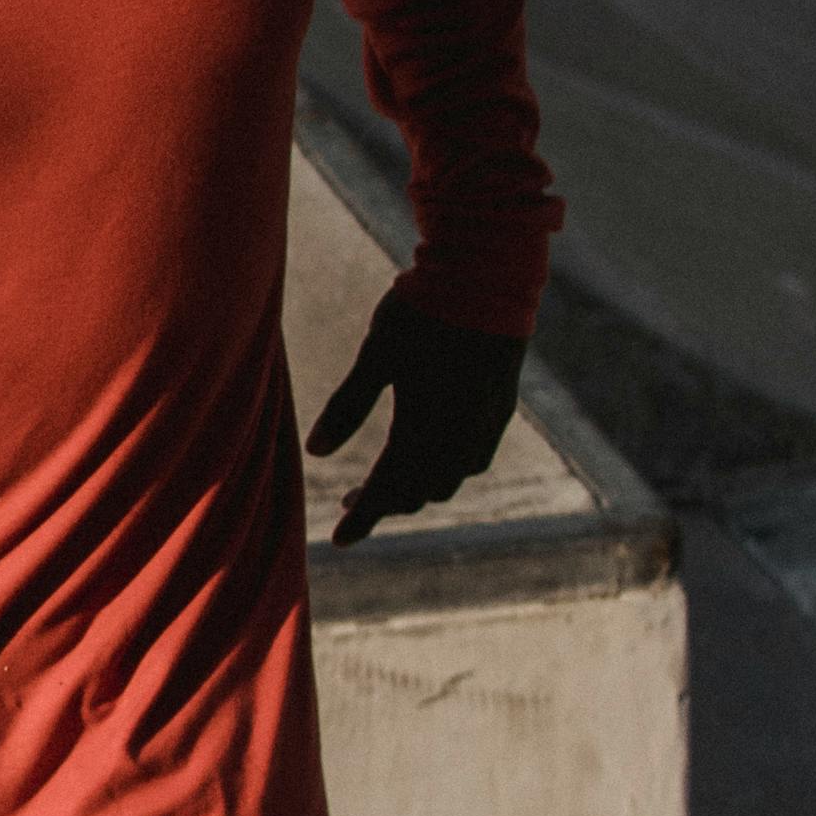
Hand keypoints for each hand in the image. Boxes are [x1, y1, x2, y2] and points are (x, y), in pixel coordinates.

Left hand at [308, 285, 526, 546]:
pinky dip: (448, 472)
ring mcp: (485, 424)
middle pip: (420, 492)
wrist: (489, 275)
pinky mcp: (500, 409)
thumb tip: (315, 453)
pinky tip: (433, 458)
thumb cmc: (424, 309)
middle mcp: (459, 435)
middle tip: (352, 501)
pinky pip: (474, 461)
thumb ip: (348, 406)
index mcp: (424, 425)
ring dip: (417, 490)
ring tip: (389, 482)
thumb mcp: (377, 353)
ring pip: (449, 481)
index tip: (340, 540)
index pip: (389, 488)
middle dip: (385, 504)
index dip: (363, 517)